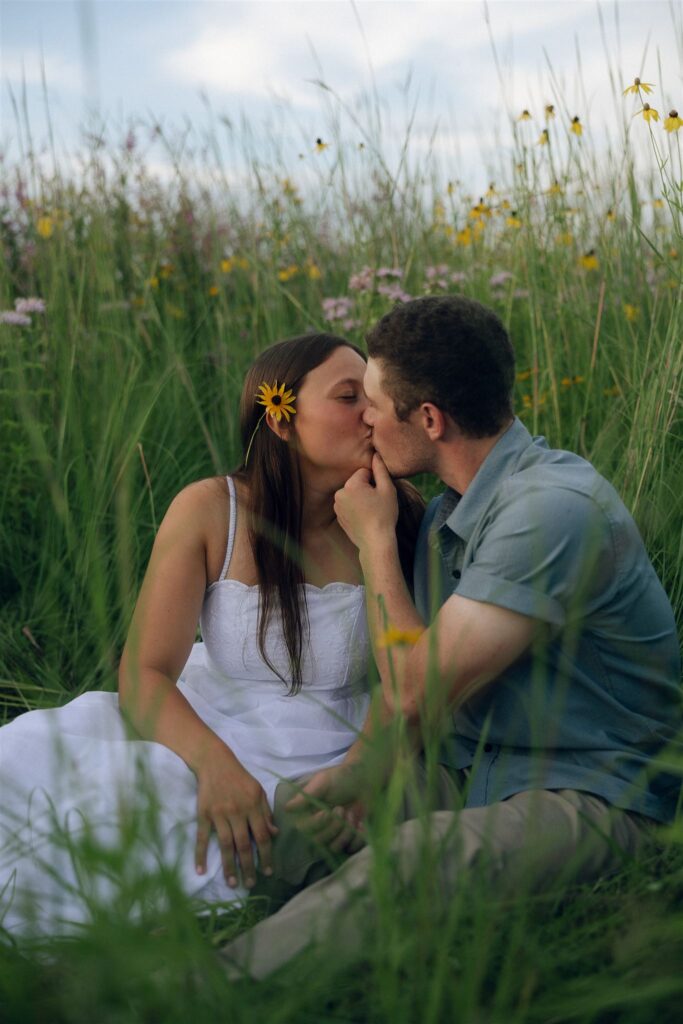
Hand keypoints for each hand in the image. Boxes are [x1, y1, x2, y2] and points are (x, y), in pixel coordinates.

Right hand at [195, 753, 277, 887]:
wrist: (215, 761)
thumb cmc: (239, 777)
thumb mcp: (258, 791)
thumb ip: (266, 812)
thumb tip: (275, 833)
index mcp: (253, 806)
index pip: (262, 836)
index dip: (266, 856)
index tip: (268, 871)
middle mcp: (237, 811)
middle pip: (244, 844)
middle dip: (248, 867)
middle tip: (250, 884)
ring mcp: (219, 813)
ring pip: (225, 844)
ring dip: (228, 866)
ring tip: (232, 883)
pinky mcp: (204, 813)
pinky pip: (202, 837)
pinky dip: (200, 854)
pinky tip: (201, 870)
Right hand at [285, 764, 366, 853]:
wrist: (364, 779)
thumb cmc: (341, 777)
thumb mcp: (322, 782)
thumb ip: (306, 796)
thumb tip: (286, 808)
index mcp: (309, 814)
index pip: (306, 829)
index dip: (318, 823)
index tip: (328, 810)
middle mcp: (319, 828)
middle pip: (320, 841)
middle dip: (334, 827)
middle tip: (343, 809)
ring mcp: (334, 835)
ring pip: (334, 848)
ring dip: (346, 832)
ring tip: (352, 815)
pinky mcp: (349, 839)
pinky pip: (351, 849)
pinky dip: (357, 838)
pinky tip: (361, 823)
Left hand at [334, 453, 398, 551]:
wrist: (375, 541)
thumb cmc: (384, 515)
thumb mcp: (387, 489)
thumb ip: (380, 469)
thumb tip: (376, 454)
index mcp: (351, 485)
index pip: (364, 472)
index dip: (375, 481)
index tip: (379, 494)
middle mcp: (340, 493)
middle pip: (356, 483)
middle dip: (366, 489)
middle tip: (376, 504)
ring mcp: (337, 506)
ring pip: (352, 494)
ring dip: (360, 498)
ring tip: (370, 512)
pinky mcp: (338, 516)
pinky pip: (348, 505)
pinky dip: (355, 508)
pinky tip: (364, 518)